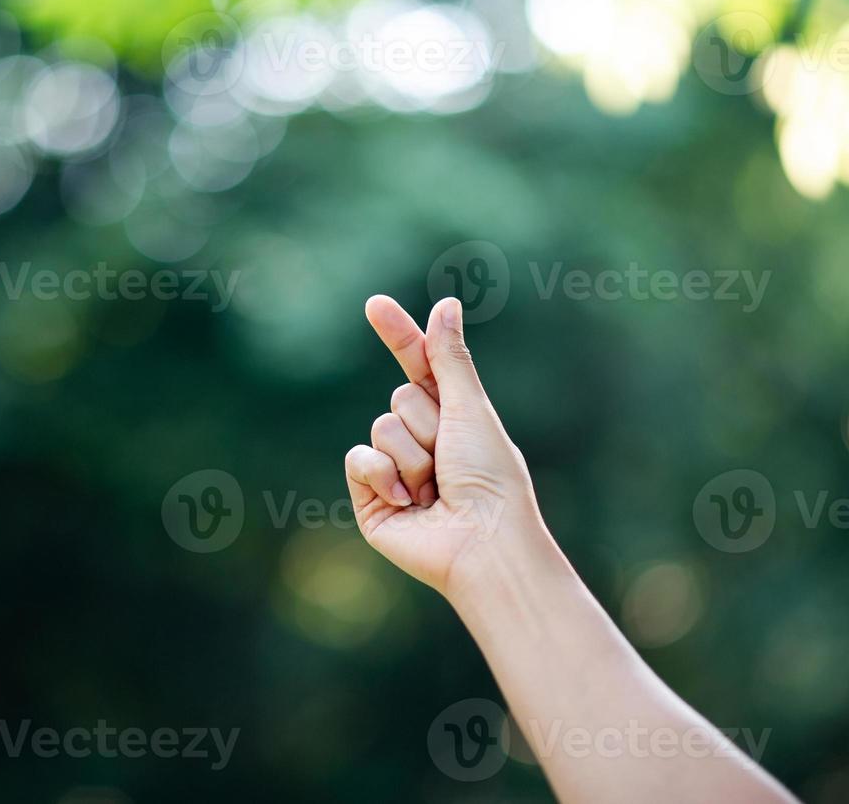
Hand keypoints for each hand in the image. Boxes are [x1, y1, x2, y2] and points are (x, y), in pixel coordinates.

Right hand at [344, 295, 544, 595]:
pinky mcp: (372, 498)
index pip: (418, 365)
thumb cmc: (490, 479)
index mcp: (452, 417)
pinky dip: (382, 474)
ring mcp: (394, 470)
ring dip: (412, 456)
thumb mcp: (470, 409)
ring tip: (435, 489)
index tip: (374, 305)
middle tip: (451, 457)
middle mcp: (422, 441)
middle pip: (400, 398)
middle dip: (427, 423)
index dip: (399, 334)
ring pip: (381, 427)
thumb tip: (446, 304)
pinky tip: (407, 502)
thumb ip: (448, 359)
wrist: (481, 543)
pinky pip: (358, 458)